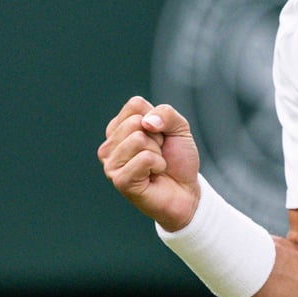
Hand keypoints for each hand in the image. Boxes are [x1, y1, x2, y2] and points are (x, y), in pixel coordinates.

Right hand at [98, 96, 200, 230]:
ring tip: (156, 165)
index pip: (134, 105)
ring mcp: (111, 163)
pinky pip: (144, 158)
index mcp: (119, 128)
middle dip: (157, 137)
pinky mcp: (119, 180)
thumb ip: (166, 113)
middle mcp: (110, 145)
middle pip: (135, 122)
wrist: (187, 191)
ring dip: (157, 153)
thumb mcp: (179, 127)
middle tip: (159, 153)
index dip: (157, 119)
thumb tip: (146, 122)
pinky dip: (158, 164)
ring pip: (138, 139)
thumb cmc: (178, 159)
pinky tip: (154, 175)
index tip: (160, 137)